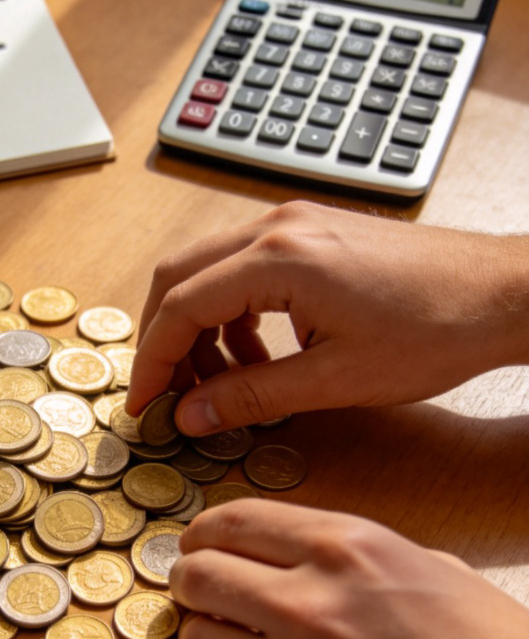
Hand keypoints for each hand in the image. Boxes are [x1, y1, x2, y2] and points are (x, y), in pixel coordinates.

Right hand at [126, 201, 528, 432]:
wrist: (505, 292)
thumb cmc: (436, 329)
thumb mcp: (335, 379)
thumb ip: (251, 396)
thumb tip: (191, 415)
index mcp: (277, 258)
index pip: (179, 307)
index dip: (153, 363)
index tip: (145, 404)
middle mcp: (275, 227)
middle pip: (178, 277)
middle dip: (164, 340)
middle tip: (170, 393)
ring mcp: (292, 222)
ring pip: (207, 270)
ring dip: (199, 327)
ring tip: (221, 383)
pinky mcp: (309, 232)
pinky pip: (242, 268)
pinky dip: (232, 312)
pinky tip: (258, 354)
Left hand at [172, 499, 528, 638]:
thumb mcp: (426, 565)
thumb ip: (346, 552)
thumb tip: (285, 552)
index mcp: (345, 548)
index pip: (232, 521)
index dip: (203, 533)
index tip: (198, 545)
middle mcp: (309, 604)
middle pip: (197, 577)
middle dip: (192, 583)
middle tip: (204, 594)